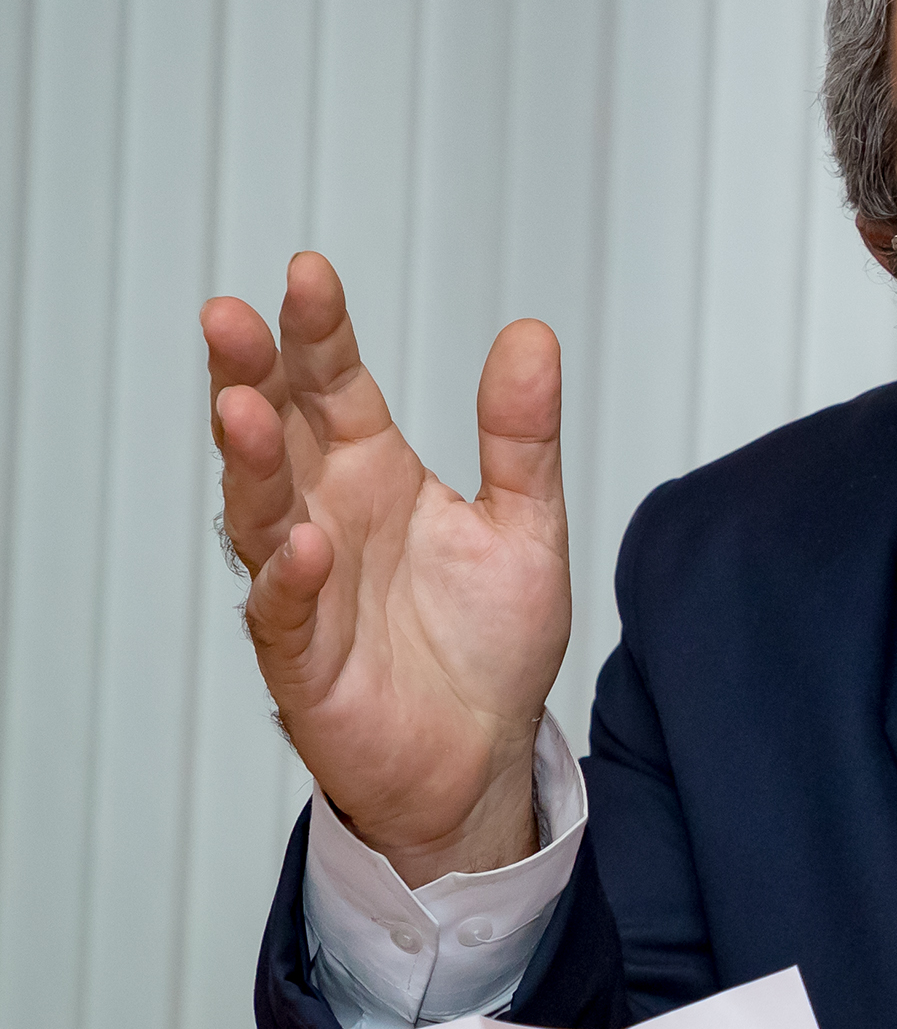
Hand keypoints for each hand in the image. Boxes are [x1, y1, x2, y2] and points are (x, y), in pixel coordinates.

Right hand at [202, 252, 569, 884]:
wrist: (486, 755)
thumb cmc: (489, 644)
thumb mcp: (527, 524)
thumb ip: (522, 436)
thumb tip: (532, 336)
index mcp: (375, 473)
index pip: (334, 384)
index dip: (318, 331)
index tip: (309, 273)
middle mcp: (328, 515)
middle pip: (273, 431)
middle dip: (249, 373)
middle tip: (233, 318)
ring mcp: (306, 585)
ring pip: (258, 510)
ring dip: (248, 461)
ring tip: (244, 409)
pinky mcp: (303, 658)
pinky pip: (282, 611)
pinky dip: (291, 576)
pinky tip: (308, 544)